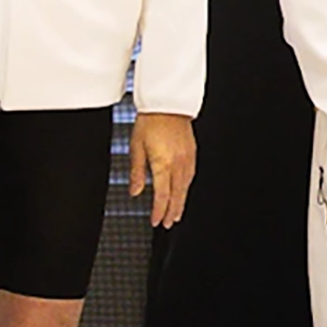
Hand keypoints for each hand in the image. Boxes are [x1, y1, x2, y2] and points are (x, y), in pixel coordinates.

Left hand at [130, 112, 196, 227]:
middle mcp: (177, 163)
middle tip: (168, 223)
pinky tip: (183, 191)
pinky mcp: (191, 152)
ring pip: (185, 187)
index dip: (159, 211)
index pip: (162, 195)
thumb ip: (137, 172)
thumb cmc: (150, 121)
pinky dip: (186, 187)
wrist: (167, 103)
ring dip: (181, 202)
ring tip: (177, 213)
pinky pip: (190, 176)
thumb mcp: (136, 147)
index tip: (156, 221)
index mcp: (163, 164)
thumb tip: (135, 191)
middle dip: (172, 211)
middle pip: (176, 195)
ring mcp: (186, 158)